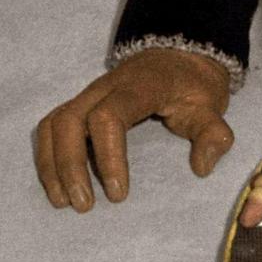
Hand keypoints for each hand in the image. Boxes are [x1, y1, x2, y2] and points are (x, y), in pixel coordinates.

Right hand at [33, 46, 236, 210]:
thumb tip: (202, 167)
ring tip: (63, 202)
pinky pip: (52, 126)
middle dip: (70, 167)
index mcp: (139, 86)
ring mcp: (88, 94)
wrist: (179, 56)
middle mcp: (105, 88)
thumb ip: (213, 134)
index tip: (119, 193)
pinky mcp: (81, 104)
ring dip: (53, 165)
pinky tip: (56, 185)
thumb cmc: (192, 85)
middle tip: (84, 206)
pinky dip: (48, 156)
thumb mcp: (212, 105)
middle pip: (69, 121)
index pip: (108, 117)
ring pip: (54, 124)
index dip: (108, 157)